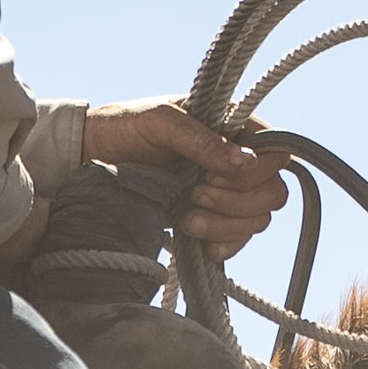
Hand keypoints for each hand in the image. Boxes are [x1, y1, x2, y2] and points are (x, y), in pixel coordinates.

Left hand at [83, 99, 290, 259]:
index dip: (254, 171)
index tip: (211, 174)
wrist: (90, 158)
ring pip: (258, 220)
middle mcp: (237, 160)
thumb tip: (245, 162)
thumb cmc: (125, 128)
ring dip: (224, 226)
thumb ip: (202, 140)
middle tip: (196, 195)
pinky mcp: (212, 220)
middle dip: (235, 202)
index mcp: (234, 126)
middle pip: (273, 192)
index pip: (277, 152)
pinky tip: (196, 242)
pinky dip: (222, 245)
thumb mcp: (160, 123)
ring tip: (185, 218)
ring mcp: (226, 192)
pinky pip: (238, 240)